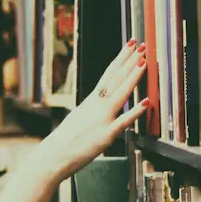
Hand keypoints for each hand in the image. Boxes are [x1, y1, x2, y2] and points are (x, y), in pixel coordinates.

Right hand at [38, 40, 148, 178]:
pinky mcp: (106, 135)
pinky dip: (135, 111)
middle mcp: (97, 106)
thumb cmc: (65, 141)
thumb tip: (101, 104)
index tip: (131, 45)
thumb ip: (93, 110)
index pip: (109, 74)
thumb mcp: (80, 118)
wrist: (54, 156)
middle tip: (142, 45)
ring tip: (144, 62)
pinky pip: (123, 122)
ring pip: (120, 94)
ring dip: (132, 77)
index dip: (121, 58)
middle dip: (130, 61)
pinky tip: (147, 102)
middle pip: (115, 79)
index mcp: (91, 101)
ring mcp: (102, 119)